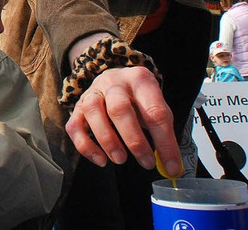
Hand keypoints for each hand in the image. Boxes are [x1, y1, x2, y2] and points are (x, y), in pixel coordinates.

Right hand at [65, 66, 181, 176]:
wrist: (115, 79)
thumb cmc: (138, 99)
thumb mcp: (155, 104)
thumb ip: (163, 132)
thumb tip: (172, 168)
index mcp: (140, 79)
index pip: (154, 111)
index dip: (165, 142)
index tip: (172, 168)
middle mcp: (113, 82)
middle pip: (119, 108)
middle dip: (134, 140)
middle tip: (146, 163)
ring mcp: (92, 92)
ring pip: (93, 111)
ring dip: (107, 139)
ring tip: (120, 160)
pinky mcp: (77, 107)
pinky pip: (74, 126)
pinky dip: (85, 146)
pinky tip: (101, 160)